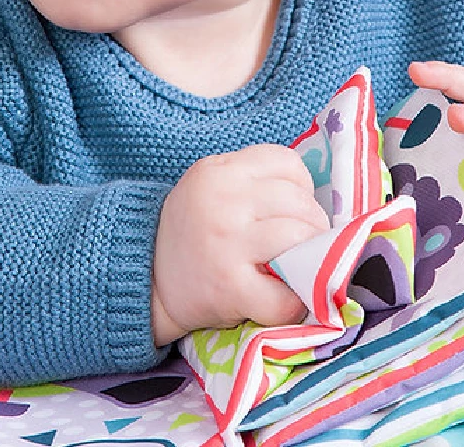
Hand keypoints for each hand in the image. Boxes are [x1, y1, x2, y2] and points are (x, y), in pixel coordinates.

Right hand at [151, 144, 329, 345]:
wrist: (148, 280)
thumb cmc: (192, 229)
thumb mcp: (211, 184)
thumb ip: (253, 180)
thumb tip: (315, 194)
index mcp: (219, 170)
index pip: (287, 163)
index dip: (301, 185)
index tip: (293, 207)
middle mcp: (223, 201)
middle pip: (299, 202)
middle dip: (312, 224)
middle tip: (303, 242)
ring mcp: (227, 244)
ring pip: (300, 238)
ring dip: (310, 257)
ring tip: (297, 265)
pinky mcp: (230, 288)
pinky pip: (285, 295)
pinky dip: (295, 301)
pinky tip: (284, 296)